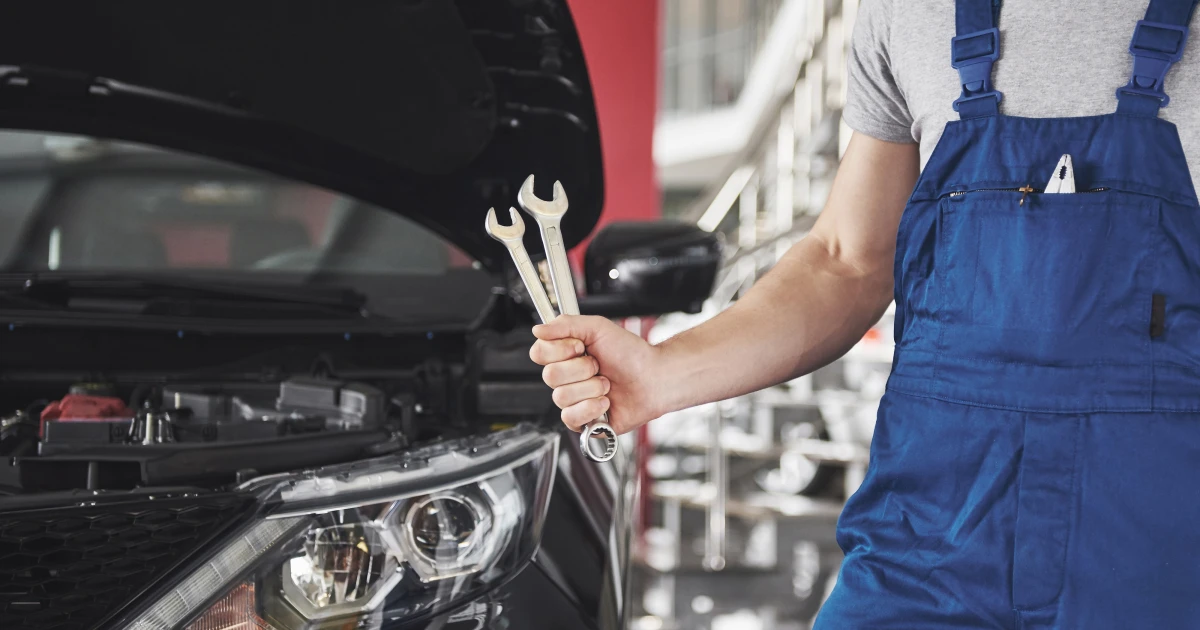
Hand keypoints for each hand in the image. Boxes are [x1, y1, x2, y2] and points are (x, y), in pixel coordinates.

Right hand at [529, 315, 662, 434]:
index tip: (581, 346)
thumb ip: (565, 324)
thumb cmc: (631, 354)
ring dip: (591, 388)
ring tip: (607, 385)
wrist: (654, 378)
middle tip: (599, 366)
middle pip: (550, 376)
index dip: (560, 350)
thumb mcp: (597, 327)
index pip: (539, 353)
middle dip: (581, 369)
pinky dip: (591, 408)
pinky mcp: (583, 421)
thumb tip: (538, 330)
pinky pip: (570, 418)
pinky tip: (605, 402)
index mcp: (566, 355)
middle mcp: (566, 378)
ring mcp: (574, 400)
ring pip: (561, 397)